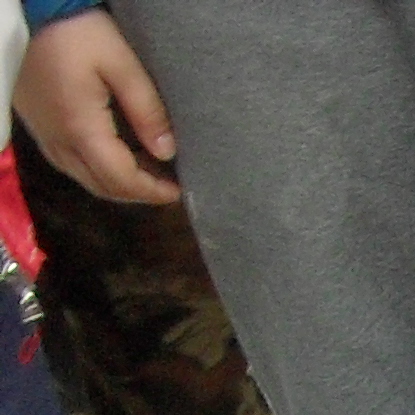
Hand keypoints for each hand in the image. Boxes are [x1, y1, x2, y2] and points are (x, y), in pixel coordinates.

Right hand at [15, 14, 180, 203]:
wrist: (34, 8)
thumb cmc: (80, 31)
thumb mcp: (122, 64)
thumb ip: (146, 110)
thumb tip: (167, 152)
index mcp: (80, 128)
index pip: (120, 179)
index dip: (151, 191)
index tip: (178, 190)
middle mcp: (57, 139)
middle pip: (100, 185)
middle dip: (136, 193)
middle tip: (166, 185)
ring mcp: (43, 132)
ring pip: (82, 177)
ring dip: (117, 183)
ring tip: (148, 171)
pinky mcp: (37, 123)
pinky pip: (67, 161)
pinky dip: (96, 169)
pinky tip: (117, 156)